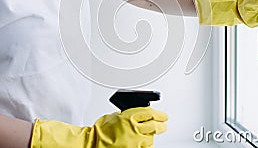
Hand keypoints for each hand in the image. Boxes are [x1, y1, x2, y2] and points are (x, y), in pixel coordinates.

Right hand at [31, 107, 167, 147]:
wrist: (92, 143)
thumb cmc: (100, 130)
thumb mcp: (115, 115)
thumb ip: (127, 115)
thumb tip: (136, 115)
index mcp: (129, 116)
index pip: (150, 112)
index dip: (160, 113)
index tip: (163, 115)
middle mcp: (134, 128)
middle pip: (154, 125)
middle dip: (162, 124)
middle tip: (164, 123)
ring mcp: (135, 141)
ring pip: (151, 137)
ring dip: (154, 134)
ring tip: (156, 132)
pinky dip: (147, 144)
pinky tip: (147, 142)